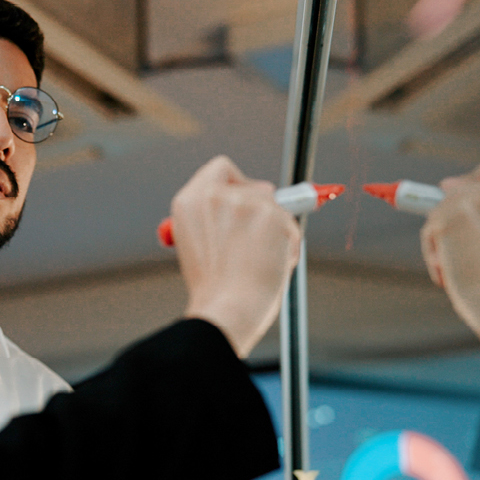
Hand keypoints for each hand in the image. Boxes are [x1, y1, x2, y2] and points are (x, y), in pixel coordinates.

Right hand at [171, 156, 300, 356]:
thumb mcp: (199, 246)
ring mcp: (244, 203)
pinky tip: (271, 267)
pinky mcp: (271, 215)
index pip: (220, 169)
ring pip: (276, 208)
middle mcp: (213, 196)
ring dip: (276, 233)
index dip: (238, 182)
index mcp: (188, 203)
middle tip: (264, 235)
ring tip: (261, 263)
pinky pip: (290, 226)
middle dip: (266, 209)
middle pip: (255, 186)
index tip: (246, 199)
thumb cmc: (214, 290)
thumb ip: (216, 221)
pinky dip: (287, 247)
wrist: (226, 310)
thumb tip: (254, 204)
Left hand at [421, 150, 479, 358]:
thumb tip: (446, 185)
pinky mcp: (453, 214)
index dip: (476, 179)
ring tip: (460, 266)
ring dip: (443, 238)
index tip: (467, 200)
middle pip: (461, 186)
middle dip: (454, 216)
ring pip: (442, 208)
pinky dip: (433, 252)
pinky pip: (430, 228)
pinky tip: (450, 272)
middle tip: (463, 247)